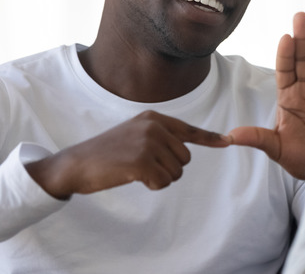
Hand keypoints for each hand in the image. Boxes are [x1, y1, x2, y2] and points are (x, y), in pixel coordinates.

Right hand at [25, 110, 229, 198]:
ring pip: (176, 172)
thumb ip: (160, 138)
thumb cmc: (107, 153)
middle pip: (185, 158)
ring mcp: (147, 143)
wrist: (76, 164)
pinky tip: (133, 178)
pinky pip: (163, 182)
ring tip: (135, 170)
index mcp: (154, 118)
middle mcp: (154, 126)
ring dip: (159, 179)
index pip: (189, 130)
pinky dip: (152, 185)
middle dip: (169, 169)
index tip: (227, 141)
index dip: (209, 138)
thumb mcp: (135, 135)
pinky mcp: (141, 161)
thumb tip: (186, 150)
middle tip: (143, 166)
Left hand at [228, 12, 304, 179]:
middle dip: (303, 38)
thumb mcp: (276, 149)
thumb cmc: (302, 159)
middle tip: (301, 17)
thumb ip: (257, 138)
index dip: (285, 54)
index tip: (285, 37)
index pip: (285, 70)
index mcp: (289, 97)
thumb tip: (229, 137)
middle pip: (304, 59)